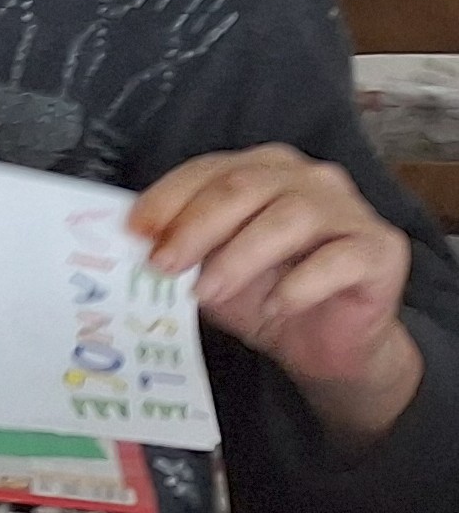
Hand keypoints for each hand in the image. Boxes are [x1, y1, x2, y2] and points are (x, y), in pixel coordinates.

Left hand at [133, 144, 421, 441]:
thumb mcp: (209, 270)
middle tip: (164, 266)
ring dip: (240, 258)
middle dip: (196, 227)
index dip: (168, 199)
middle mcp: (307, 177)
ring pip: (289, 218)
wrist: (324, 343)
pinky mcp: (380, 247)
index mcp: (261, 169)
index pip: (209, 171)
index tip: (135, 233)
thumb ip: (179, 249)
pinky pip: (337, 259)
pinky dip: (299, 284)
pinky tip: (274, 306)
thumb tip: (131, 245)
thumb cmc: (262, 294)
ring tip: (208, 293)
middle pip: (244, 187)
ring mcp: (348, 208)